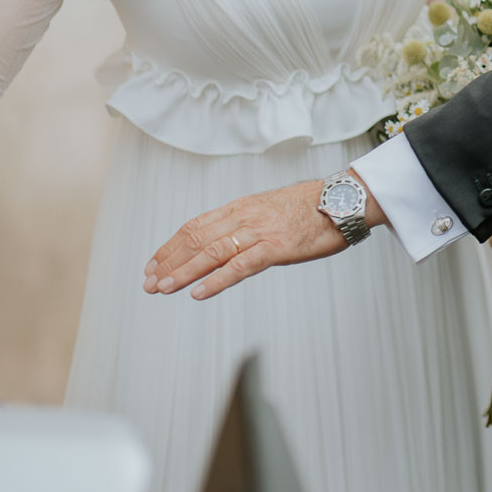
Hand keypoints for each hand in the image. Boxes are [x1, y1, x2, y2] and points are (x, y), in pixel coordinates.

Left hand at [143, 178, 386, 300]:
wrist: (343, 199)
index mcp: (241, 207)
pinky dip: (216, 280)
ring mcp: (259, 231)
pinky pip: (240, 266)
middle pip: (196, 239)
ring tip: (162, 288)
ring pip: (212, 253)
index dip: (171, 246)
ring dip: (183, 272)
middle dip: (169, 262)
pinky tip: (199, 293)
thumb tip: (229, 240)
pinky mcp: (276, 247)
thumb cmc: (312, 207)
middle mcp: (244, 217)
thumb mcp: (271, 210)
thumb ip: (248, 224)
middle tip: (148, 282)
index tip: (153, 264)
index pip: (195, 226)